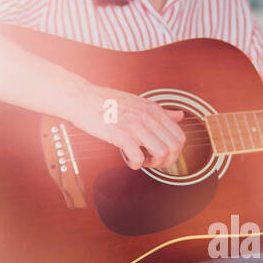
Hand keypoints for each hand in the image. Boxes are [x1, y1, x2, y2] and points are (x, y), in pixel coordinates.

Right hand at [65, 82, 186, 170]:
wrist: (82, 98)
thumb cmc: (107, 102)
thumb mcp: (139, 102)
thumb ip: (161, 111)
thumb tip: (180, 115)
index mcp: (154, 110)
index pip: (180, 136)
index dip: (175, 152)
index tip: (161, 155)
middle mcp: (148, 117)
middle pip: (175, 147)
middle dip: (167, 161)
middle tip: (153, 161)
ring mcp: (135, 125)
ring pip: (162, 153)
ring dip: (153, 164)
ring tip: (141, 161)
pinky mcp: (120, 134)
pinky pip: (138, 158)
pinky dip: (135, 164)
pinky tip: (127, 159)